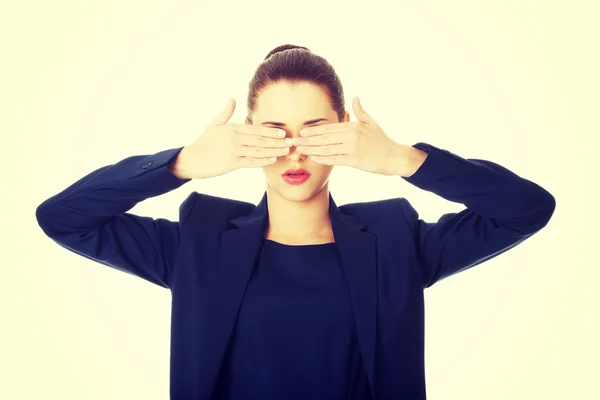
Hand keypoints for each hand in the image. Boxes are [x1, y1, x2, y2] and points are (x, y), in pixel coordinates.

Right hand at [171, 98, 289, 178]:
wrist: (191, 159)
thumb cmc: (203, 143)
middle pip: (260, 139)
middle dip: (277, 141)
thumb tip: (232, 98)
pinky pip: (251, 161)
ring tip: (287, 151)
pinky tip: (273, 160)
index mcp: (232, 128)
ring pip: (258, 150)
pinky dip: (263, 161)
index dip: (270, 131)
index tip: (283, 132)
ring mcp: (233, 150)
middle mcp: (234, 138)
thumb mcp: (214, 125)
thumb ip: (226, 112)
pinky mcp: (231, 163)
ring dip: (274, 150)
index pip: (255, 129)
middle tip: (291, 142)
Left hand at [294, 97, 405, 175]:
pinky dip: (323, 158)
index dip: (314, 130)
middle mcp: (351, 135)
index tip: (302, 132)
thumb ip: (361, 111)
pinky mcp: (355, 160)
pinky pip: (335, 159)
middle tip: (294, 142)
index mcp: (353, 126)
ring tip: (299, 150)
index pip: (329, 128)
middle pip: (325, 138)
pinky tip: (314, 158)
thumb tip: (355, 97)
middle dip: (308, 140)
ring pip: (327, 148)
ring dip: (311, 149)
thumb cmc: (382, 141)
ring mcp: (353, 148)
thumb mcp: (372, 123)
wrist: (395, 156)